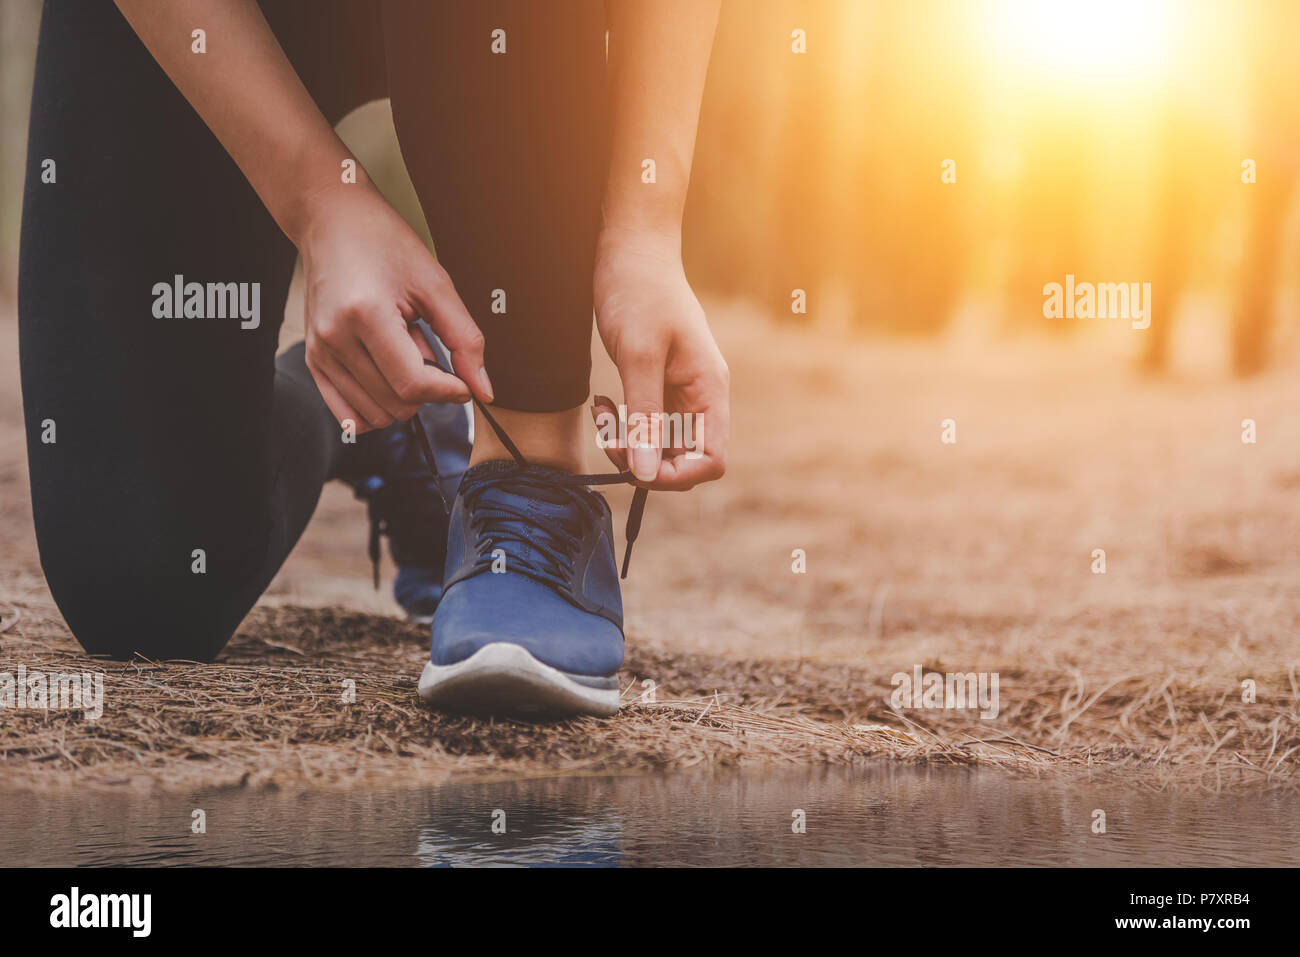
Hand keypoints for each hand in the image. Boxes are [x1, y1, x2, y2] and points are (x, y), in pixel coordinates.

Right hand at [298, 183, 491, 432]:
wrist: (333, 221)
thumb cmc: (383, 243)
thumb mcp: (435, 283)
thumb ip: (464, 339)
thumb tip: (483, 389)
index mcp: (365, 314)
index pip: (413, 383)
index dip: (449, 391)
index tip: (463, 383)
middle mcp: (334, 338)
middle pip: (396, 403)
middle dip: (427, 391)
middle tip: (429, 351)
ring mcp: (318, 352)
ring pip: (375, 415)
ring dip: (402, 398)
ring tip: (403, 355)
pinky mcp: (312, 360)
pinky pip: (347, 417)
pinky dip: (376, 410)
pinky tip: (388, 381)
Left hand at [592, 227, 728, 489]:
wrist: (632, 250)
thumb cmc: (639, 293)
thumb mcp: (638, 356)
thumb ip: (645, 418)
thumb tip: (646, 475)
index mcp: (709, 390)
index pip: (710, 459)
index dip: (676, 476)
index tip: (637, 467)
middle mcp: (701, 396)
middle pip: (684, 458)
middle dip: (645, 460)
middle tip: (610, 440)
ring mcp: (681, 391)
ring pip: (661, 444)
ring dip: (630, 443)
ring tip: (603, 418)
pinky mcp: (659, 385)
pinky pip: (648, 423)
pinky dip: (625, 425)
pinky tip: (605, 406)